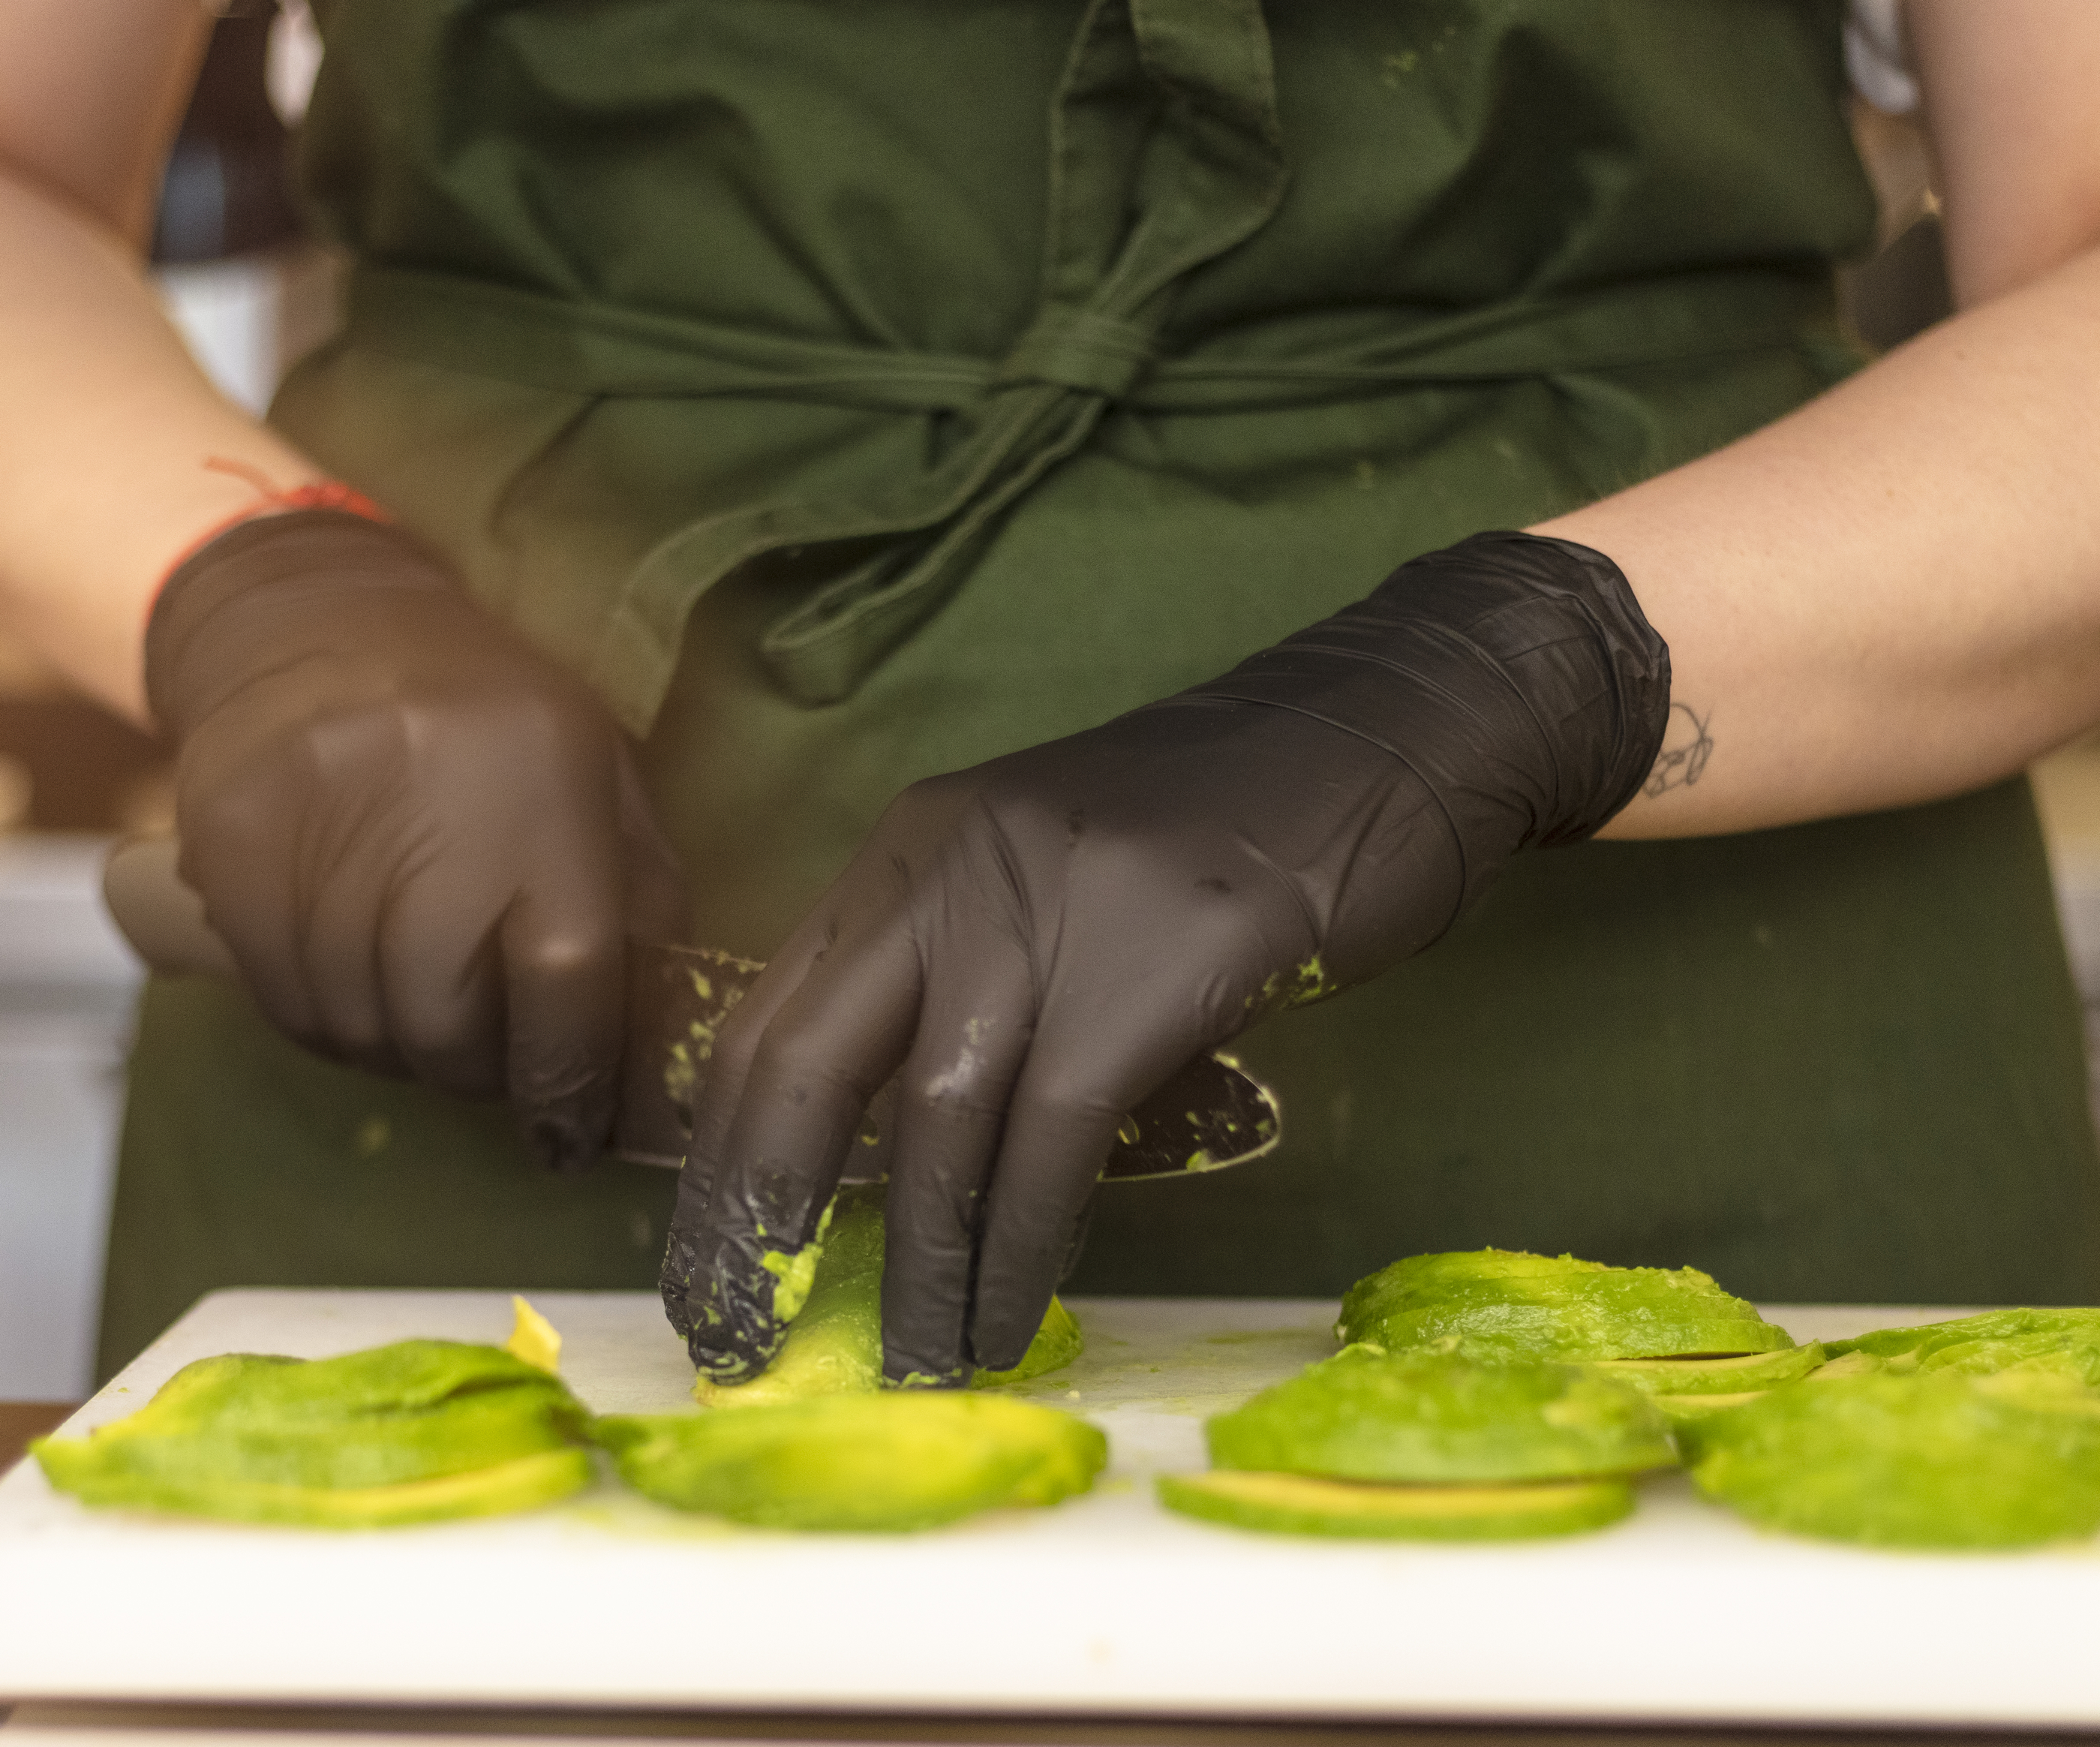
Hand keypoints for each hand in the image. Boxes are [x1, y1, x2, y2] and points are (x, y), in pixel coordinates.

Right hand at [146, 509, 684, 1166]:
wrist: (314, 619)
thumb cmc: (487, 714)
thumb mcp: (597, 774)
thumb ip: (634, 901)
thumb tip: (657, 1043)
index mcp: (541, 782)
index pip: (564, 974)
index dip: (572, 1074)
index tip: (576, 1128)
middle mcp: (422, 801)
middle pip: (443, 1020)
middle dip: (479, 1072)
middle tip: (498, 1067)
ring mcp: (310, 827)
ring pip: (357, 1028)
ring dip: (404, 1057)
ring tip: (429, 1019)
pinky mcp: (226, 852)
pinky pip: (283, 1002)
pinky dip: (333, 1025)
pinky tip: (363, 988)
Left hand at [661, 532, 1668, 1384]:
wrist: (1389, 734)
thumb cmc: (1229, 829)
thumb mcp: (1054, 878)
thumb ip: (968, 980)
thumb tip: (904, 1153)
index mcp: (913, 849)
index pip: (769, 1018)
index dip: (724, 1160)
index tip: (710, 1266)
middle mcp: (954, 867)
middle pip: (809, 1068)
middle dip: (761, 1221)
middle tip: (745, 1340)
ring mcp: (1051, 911)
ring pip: (935, 1125)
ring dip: (916, 1270)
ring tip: (913, 1365)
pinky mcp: (1152, 968)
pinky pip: (1052, 1144)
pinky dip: (1019, 1251)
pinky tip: (1008, 1320)